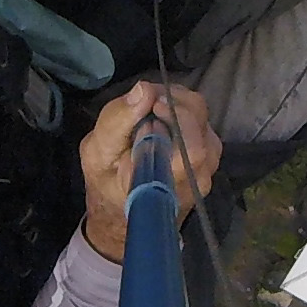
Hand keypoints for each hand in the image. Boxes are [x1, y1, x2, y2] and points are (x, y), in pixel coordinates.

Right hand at [77, 80, 221, 260]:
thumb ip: (117, 122)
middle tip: (146, 102)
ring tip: (150, 112)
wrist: (122, 217)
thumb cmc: (106, 185)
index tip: (150, 103)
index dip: (176, 115)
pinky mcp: (209, 158)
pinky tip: (162, 120)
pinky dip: (183, 114)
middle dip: (173, 101)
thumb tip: (145, 89)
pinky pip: (202, 125)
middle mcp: (198, 176)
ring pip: (203, 120)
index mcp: (170, 182)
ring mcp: (208, 167)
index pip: (192, 147)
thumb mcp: (96, 153)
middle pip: (201, 123)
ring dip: (177, 106)